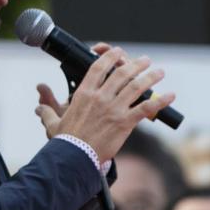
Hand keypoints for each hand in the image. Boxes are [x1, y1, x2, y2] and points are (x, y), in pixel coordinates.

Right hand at [35, 45, 173, 161]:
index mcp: (84, 93)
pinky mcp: (125, 122)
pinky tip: (170, 95)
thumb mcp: (53, 122)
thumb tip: (39, 101)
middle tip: (145, 60)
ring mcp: (114, 108)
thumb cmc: (65, 141)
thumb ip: (47, 108)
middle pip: (122, 73)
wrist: (75, 157)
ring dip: (151, 76)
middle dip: (136, 64)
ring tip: (159, 71)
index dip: (111, 57)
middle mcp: (101, 97)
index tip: (119, 52)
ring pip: (137, 86)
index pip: (99, 67)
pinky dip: (160, 101)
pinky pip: (147, 108)